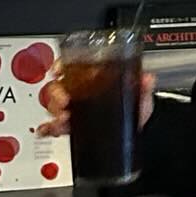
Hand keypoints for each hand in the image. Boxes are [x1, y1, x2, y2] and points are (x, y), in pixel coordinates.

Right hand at [36, 70, 155, 136]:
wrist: (137, 126)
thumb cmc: (134, 102)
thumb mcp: (140, 92)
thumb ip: (143, 86)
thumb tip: (147, 79)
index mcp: (91, 77)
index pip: (70, 66)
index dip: (60, 65)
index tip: (58, 70)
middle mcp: (78, 91)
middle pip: (57, 87)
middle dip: (56, 94)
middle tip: (64, 102)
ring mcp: (74, 109)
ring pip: (54, 106)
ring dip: (54, 112)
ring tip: (62, 119)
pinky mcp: (72, 127)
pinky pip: (55, 126)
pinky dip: (49, 128)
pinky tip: (48, 131)